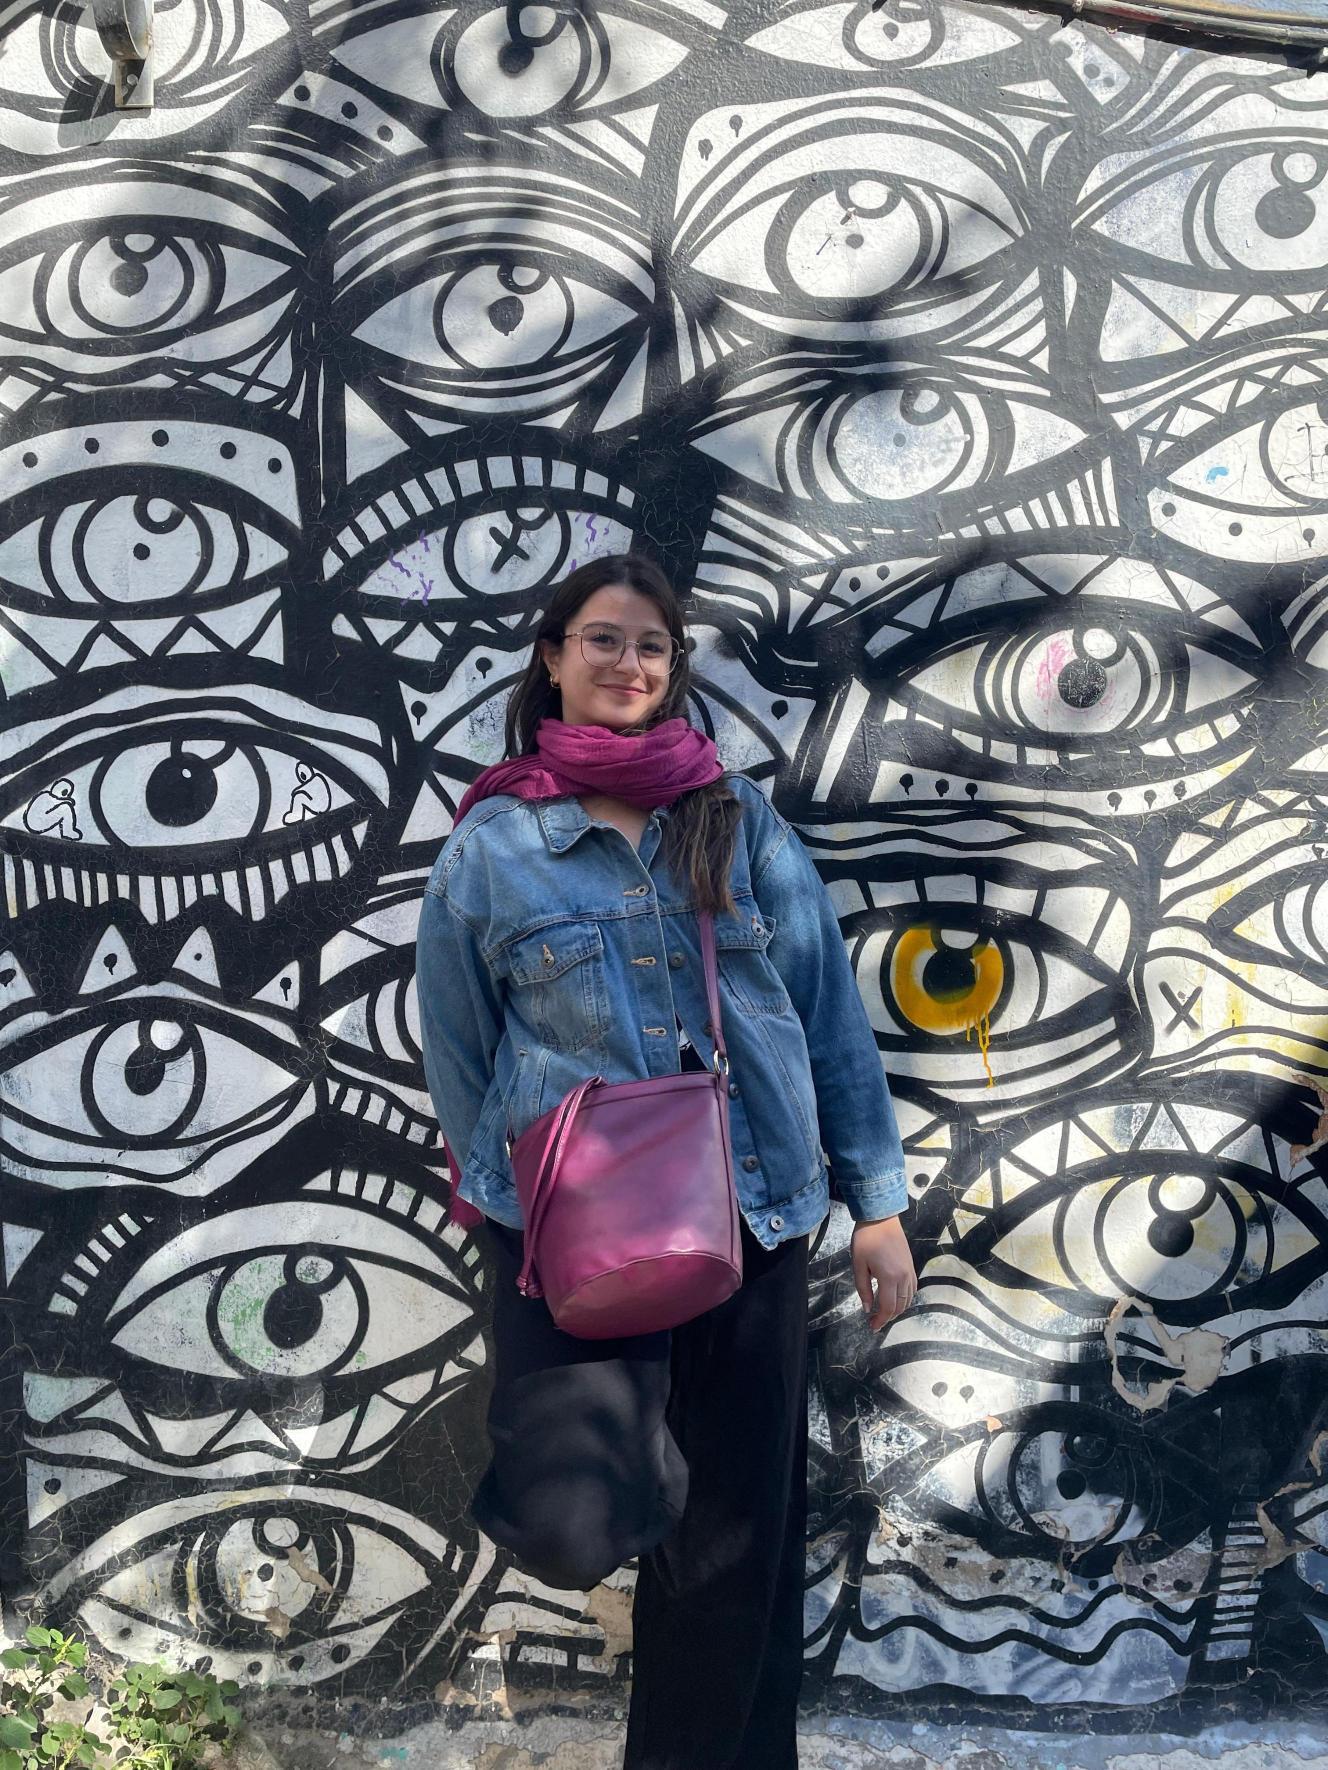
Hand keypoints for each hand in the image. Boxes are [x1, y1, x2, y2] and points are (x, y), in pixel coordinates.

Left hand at [851, 1216, 915, 1331]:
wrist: (881, 1218)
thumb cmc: (866, 1240)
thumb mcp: (858, 1265)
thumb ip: (863, 1289)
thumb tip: (867, 1308)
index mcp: (889, 1278)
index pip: (888, 1307)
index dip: (880, 1320)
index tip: (871, 1326)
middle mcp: (903, 1277)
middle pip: (900, 1306)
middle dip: (888, 1317)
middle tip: (875, 1321)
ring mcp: (910, 1271)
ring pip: (908, 1299)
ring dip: (898, 1309)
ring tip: (884, 1312)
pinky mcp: (911, 1266)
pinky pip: (912, 1288)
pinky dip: (905, 1298)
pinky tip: (896, 1298)